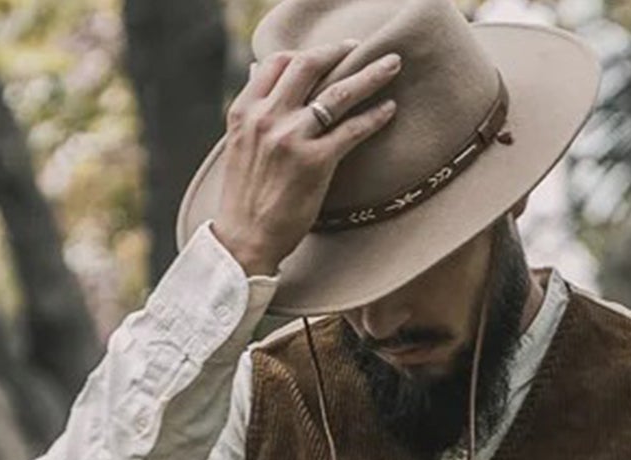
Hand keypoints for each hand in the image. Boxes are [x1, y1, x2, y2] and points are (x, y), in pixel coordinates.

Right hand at [209, 39, 401, 275]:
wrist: (245, 240)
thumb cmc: (245, 199)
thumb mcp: (239, 144)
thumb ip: (253, 108)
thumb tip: (257, 69)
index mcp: (245, 111)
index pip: (277, 63)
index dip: (305, 53)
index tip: (327, 53)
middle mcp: (267, 117)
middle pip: (308, 66)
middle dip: (339, 52)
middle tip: (362, 48)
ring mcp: (291, 138)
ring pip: (337, 93)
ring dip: (369, 74)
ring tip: (391, 65)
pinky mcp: (315, 163)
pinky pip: (351, 130)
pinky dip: (374, 117)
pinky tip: (389, 109)